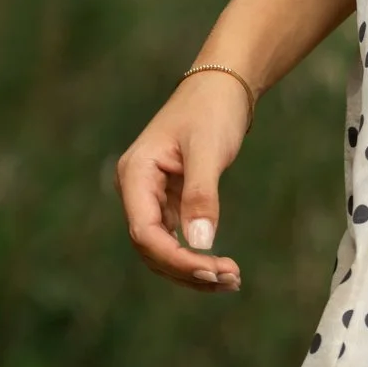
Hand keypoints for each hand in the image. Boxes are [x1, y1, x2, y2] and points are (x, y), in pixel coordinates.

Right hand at [116, 73, 250, 290]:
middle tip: (231, 279)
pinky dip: (198, 255)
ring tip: (232, 281)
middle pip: (152, 247)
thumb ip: (202, 195)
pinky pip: (177, 238)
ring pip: (163, 249)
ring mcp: (152, 197)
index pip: (144, 232)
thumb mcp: (209, 150)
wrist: (222, 85)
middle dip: (188, 269)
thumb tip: (200, 244)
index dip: (175, 258)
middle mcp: (137, 190)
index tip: (211, 269)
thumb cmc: (212, 110)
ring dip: (193, 269)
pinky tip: (223, 268)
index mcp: (136, 175)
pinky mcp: (170, 201)